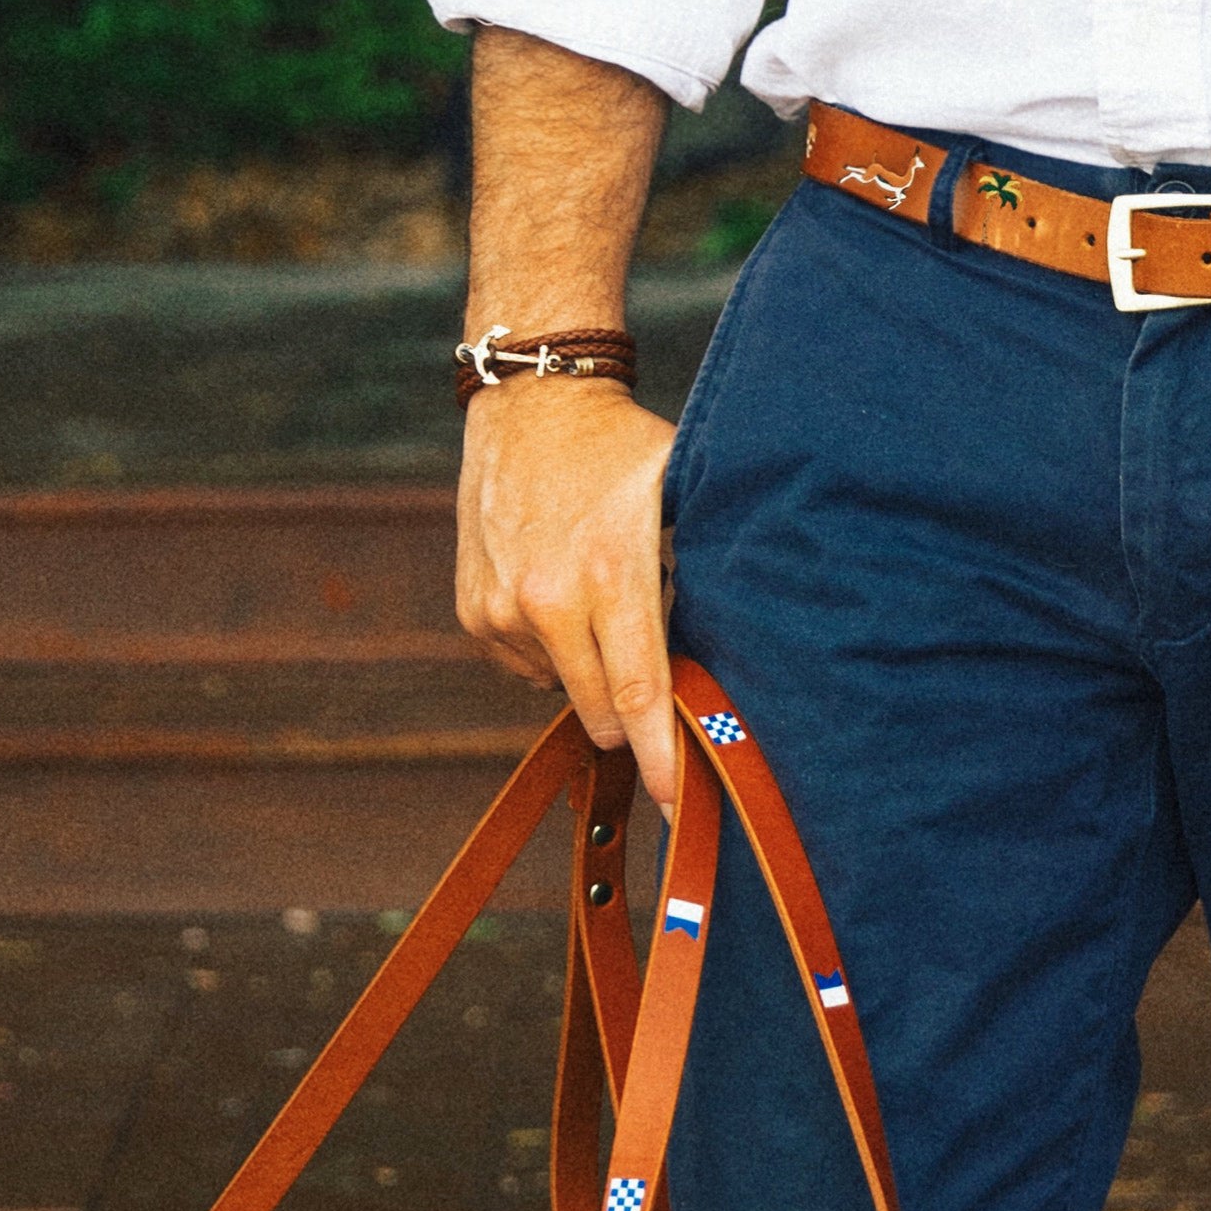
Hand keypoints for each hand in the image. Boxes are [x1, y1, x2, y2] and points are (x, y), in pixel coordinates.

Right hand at [457, 379, 679, 805]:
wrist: (529, 402)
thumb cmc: (621, 450)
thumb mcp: (680, 496)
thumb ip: (703, 576)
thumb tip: (736, 659)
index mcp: (609, 575)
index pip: (641, 695)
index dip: (663, 759)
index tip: (679, 808)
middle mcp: (548, 602)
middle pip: (602, 713)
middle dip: (633, 716)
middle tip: (652, 668)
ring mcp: (503, 612)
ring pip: (564, 691)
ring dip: (588, 667)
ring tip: (595, 594)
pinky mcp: (474, 613)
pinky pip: (527, 667)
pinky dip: (551, 648)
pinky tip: (557, 588)